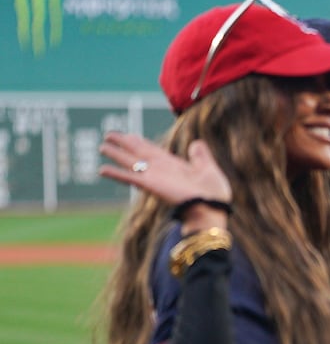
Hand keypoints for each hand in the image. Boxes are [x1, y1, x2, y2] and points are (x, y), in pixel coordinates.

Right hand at [99, 131, 231, 212]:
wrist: (211, 208)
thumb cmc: (214, 194)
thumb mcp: (209, 169)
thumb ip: (201, 156)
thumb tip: (197, 143)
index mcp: (174, 165)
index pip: (153, 151)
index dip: (141, 142)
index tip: (129, 135)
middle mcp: (161, 170)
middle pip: (138, 153)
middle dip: (124, 144)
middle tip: (108, 135)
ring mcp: (154, 177)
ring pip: (130, 162)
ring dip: (116, 155)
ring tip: (102, 146)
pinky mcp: (151, 185)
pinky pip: (129, 177)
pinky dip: (116, 174)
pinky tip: (102, 170)